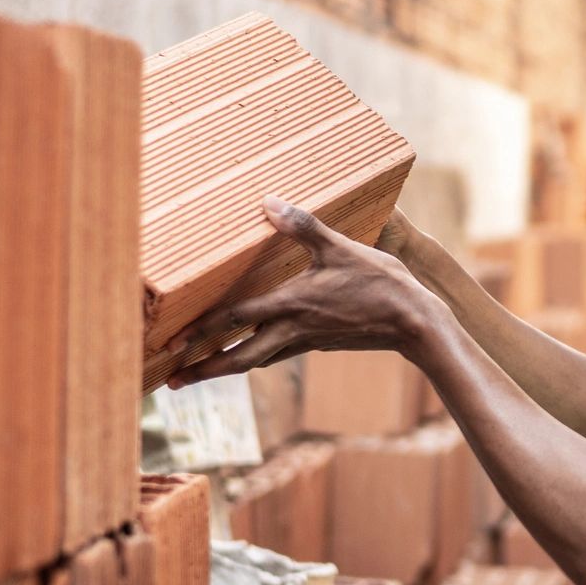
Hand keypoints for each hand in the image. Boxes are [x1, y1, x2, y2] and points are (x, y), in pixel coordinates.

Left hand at [163, 196, 435, 387]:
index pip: (235, 319)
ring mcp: (306, 340)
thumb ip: (303, 226)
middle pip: (238, 357)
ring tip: (199, 372)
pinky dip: (256, 356)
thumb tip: (269, 202)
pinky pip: (278, 353)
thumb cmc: (380, 283)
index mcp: (291, 304)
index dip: (200, 332)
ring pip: (256, 359)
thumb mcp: (341, 247)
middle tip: (171, 382)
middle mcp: (293, 329)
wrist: (414, 323)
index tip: (171, 345)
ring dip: (225, 367)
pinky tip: (251, 351)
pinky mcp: (319, 343)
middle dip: (204, 370)